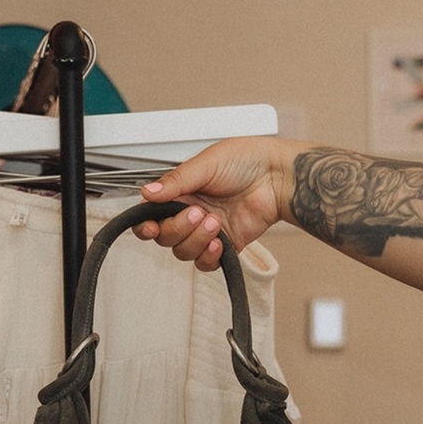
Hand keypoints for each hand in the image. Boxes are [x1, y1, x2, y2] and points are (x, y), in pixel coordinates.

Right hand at [134, 137, 294, 270]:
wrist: (277, 177)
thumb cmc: (247, 161)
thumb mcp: (206, 164)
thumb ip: (176, 181)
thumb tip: (148, 192)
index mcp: (181, 192)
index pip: (151, 215)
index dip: (145, 225)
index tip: (149, 227)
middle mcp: (190, 213)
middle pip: (165, 236)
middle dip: (177, 228)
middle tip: (197, 213)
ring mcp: (206, 231)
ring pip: (183, 251)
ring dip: (196, 240)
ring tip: (214, 221)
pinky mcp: (224, 246)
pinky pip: (205, 263)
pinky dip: (209, 255)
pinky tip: (220, 241)